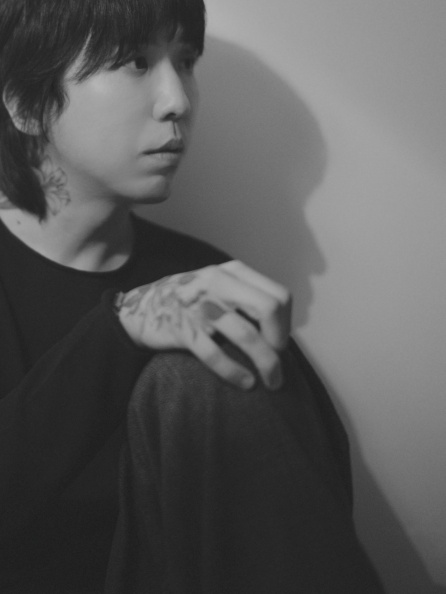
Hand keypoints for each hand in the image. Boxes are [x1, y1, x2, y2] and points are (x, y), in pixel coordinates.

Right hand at [116, 260, 291, 389]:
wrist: (138, 309)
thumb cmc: (189, 303)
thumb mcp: (219, 286)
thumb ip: (247, 297)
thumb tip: (282, 330)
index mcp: (232, 273)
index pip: (279, 296)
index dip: (286, 325)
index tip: (279, 344)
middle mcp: (218, 283)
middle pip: (269, 309)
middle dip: (280, 341)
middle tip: (278, 361)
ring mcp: (199, 305)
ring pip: (246, 335)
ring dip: (266, 363)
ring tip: (272, 382)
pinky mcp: (183, 329)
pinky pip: (216, 354)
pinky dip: (235, 372)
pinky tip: (246, 383)